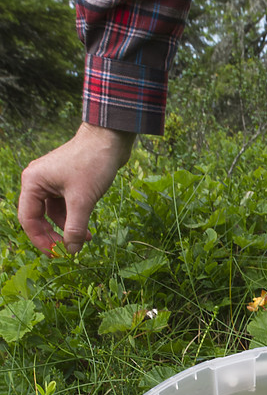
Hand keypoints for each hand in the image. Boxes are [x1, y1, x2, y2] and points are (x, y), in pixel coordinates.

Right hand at [18, 122, 135, 253]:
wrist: (110, 138)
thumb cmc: (92, 163)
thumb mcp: (83, 200)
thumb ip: (75, 227)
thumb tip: (71, 251)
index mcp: (33, 183)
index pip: (28, 220)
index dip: (41, 240)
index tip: (57, 255)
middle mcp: (38, 182)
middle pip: (39, 218)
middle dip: (54, 236)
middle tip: (70, 252)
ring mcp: (52, 182)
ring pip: (53, 214)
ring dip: (67, 229)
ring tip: (85, 240)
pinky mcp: (67, 182)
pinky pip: (65, 207)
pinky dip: (74, 219)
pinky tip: (87, 230)